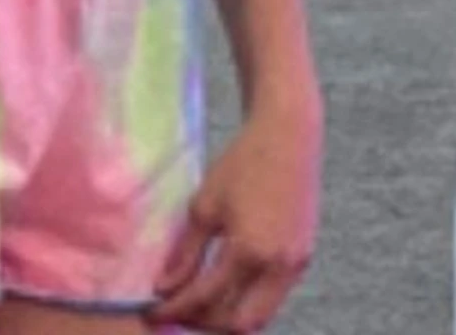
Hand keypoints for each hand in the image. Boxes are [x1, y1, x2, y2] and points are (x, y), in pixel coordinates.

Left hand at [148, 110, 321, 332]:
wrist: (288, 138)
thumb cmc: (242, 164)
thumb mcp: (205, 206)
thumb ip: (186, 252)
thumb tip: (164, 287)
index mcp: (248, 251)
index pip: (205, 298)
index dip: (175, 309)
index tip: (152, 312)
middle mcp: (278, 266)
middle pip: (241, 323)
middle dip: (207, 324)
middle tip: (178, 314)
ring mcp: (296, 265)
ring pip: (261, 314)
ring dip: (229, 316)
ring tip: (198, 303)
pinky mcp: (303, 258)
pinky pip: (273, 295)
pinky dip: (248, 299)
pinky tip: (225, 287)